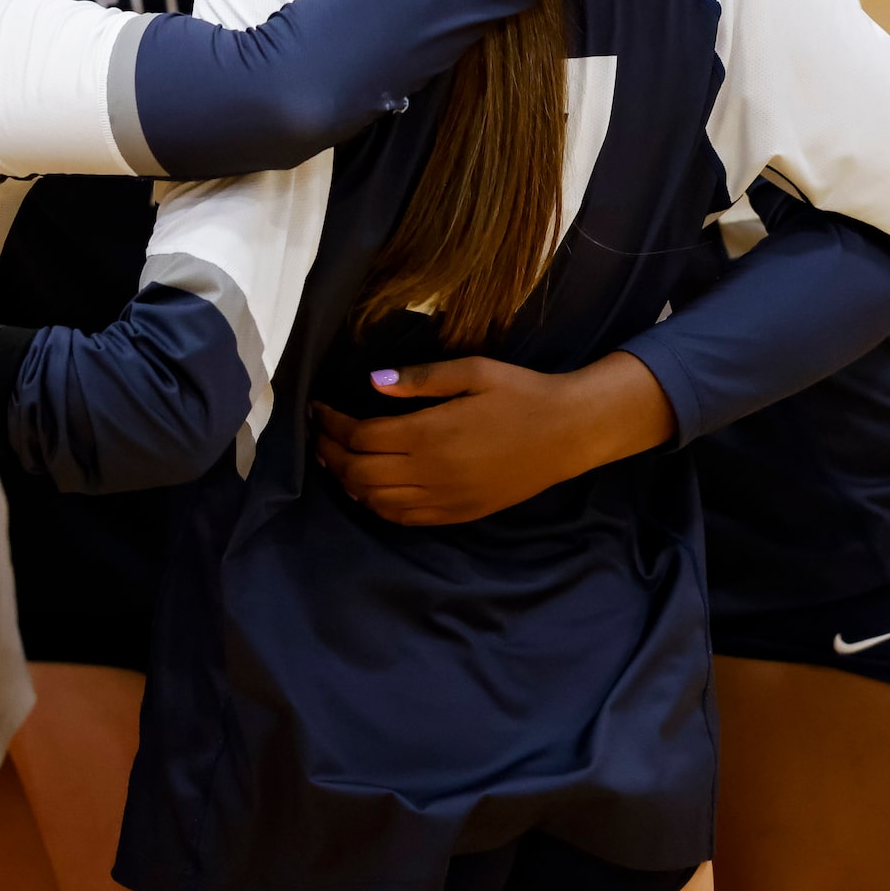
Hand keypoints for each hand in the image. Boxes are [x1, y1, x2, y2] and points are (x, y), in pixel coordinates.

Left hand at [312, 352, 674, 525]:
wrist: (569, 433)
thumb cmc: (522, 393)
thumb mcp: (473, 371)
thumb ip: (420, 378)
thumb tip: (372, 382)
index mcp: (431, 434)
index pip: (360, 437)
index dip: (332, 425)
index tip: (320, 409)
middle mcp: (432, 472)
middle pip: (359, 472)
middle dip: (331, 453)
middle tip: (320, 435)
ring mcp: (445, 498)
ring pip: (376, 500)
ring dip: (348, 482)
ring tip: (337, 460)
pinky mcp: (459, 513)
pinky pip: (404, 518)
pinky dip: (377, 505)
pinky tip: (370, 489)